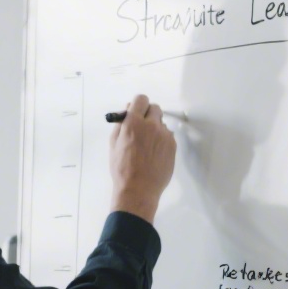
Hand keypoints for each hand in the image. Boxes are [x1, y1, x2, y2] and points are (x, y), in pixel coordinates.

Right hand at [109, 94, 176, 222]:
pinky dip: (161, 140)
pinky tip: (154, 154)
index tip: (136, 112)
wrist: (138, 189)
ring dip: (155, 129)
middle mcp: (151, 125)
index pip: (141, 99)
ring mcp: (165, 135)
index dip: (138, 105)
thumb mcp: (114, 143)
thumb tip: (128, 111)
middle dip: (148, 114)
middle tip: (142, 126)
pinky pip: (167, 136)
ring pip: (161, 123)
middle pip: (155, 108)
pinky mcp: (173, 145)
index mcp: (134, 122)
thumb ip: (121, 124)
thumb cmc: (122, 168)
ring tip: (147, 146)